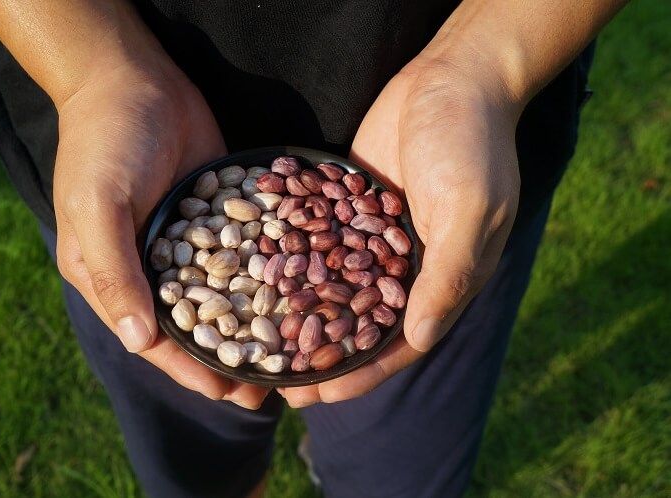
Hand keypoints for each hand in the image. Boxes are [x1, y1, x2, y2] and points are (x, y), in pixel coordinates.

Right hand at [53, 60, 269, 408]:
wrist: (134, 79)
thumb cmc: (106, 143)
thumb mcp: (99, 206)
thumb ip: (115, 271)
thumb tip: (138, 342)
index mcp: (111, 273)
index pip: (152, 336)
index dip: (187, 368)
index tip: (225, 393)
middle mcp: (150, 266)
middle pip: (193, 325)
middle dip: (226, 356)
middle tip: (267, 387)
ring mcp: (187, 242)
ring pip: (223, 296)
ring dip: (251, 325)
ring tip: (288, 355)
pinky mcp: (218, 215)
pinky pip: (242, 253)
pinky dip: (263, 276)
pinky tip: (295, 295)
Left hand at [281, 60, 520, 406]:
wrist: (455, 77)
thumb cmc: (472, 145)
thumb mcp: (468, 210)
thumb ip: (446, 276)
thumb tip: (418, 339)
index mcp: (442, 277)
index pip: (397, 343)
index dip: (359, 374)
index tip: (316, 398)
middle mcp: (406, 264)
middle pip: (358, 323)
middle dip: (320, 354)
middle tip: (275, 381)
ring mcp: (375, 235)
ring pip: (333, 287)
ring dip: (300, 313)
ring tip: (259, 339)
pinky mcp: (351, 204)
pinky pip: (320, 240)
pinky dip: (294, 260)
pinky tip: (260, 275)